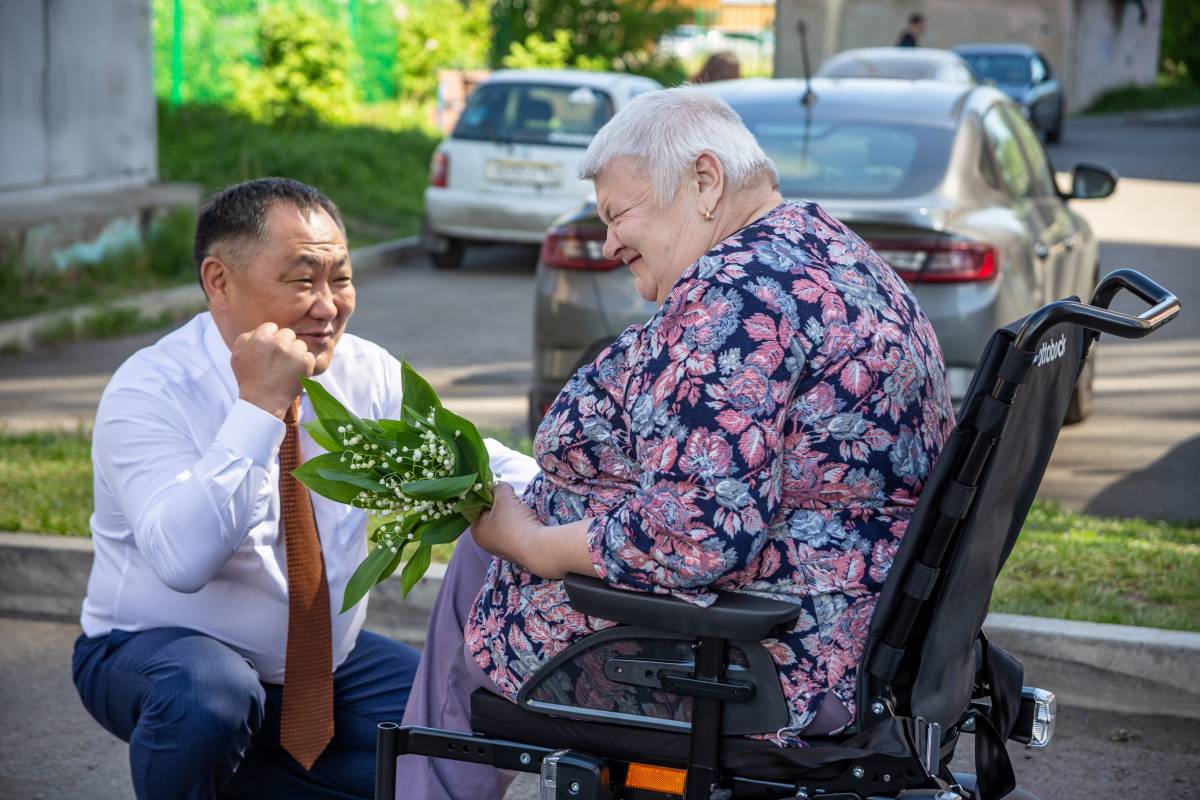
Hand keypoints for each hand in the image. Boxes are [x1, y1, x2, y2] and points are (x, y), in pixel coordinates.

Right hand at [232, 323, 316, 418]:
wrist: (263, 402)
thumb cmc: (249, 379)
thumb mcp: (237, 355)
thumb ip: (246, 338)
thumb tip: (258, 329)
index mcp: (260, 337)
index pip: (272, 327)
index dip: (271, 340)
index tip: (269, 353)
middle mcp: (278, 342)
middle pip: (288, 333)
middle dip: (285, 345)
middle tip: (278, 362)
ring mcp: (293, 352)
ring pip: (300, 344)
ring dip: (296, 354)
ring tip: (285, 370)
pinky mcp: (306, 362)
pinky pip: (309, 356)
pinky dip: (304, 365)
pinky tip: (293, 374)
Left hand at [471, 483, 596, 579]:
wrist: (537, 547)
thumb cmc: (514, 522)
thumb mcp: (504, 496)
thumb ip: (499, 487)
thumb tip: (499, 487)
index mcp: (476, 531)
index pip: (475, 508)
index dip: (485, 495)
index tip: (496, 489)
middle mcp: (485, 542)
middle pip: (490, 515)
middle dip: (500, 504)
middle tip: (509, 498)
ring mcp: (500, 548)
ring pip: (503, 523)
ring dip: (511, 514)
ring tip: (520, 510)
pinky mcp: (515, 551)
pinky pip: (513, 532)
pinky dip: (519, 525)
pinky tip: (526, 521)